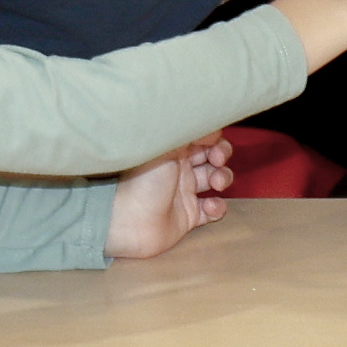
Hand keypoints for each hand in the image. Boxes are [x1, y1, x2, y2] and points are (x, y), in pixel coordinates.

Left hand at [102, 133, 234, 259]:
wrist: (124, 221)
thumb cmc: (142, 179)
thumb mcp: (166, 146)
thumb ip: (189, 132)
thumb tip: (211, 126)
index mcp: (172, 150)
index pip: (200, 137)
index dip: (212, 137)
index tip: (213, 141)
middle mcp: (179, 169)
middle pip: (212, 156)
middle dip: (220, 155)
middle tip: (216, 161)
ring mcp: (184, 193)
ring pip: (215, 180)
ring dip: (223, 178)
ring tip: (216, 184)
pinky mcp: (187, 217)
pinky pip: (211, 210)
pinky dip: (217, 208)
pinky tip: (210, 207)